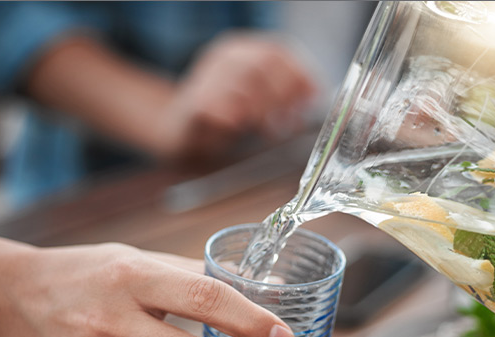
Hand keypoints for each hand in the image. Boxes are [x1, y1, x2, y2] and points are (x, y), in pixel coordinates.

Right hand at [151, 33, 316, 159]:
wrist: (177, 129)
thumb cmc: (224, 114)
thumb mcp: (257, 97)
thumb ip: (284, 91)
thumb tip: (316, 92)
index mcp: (241, 49)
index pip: (279, 51)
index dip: (300, 74)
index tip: (312, 98)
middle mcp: (222, 57)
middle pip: (264, 64)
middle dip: (284, 95)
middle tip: (289, 121)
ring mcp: (204, 77)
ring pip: (244, 85)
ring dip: (263, 110)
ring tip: (268, 129)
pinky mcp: (192, 104)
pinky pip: (218, 107)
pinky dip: (234, 118)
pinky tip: (238, 127)